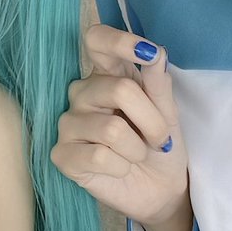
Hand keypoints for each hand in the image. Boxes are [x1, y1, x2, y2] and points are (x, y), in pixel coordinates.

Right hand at [52, 25, 190, 230]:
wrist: (160, 190)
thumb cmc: (160, 145)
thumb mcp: (168, 113)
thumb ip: (158, 83)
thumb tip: (156, 53)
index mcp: (106, 74)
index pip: (97, 40)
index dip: (120, 41)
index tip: (149, 54)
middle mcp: (82, 93)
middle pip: (119, 89)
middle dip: (152, 120)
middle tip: (161, 139)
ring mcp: (68, 123)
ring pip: (111, 129)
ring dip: (137, 149)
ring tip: (137, 156)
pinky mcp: (62, 154)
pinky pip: (98, 156)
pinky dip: (121, 167)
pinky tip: (120, 169)